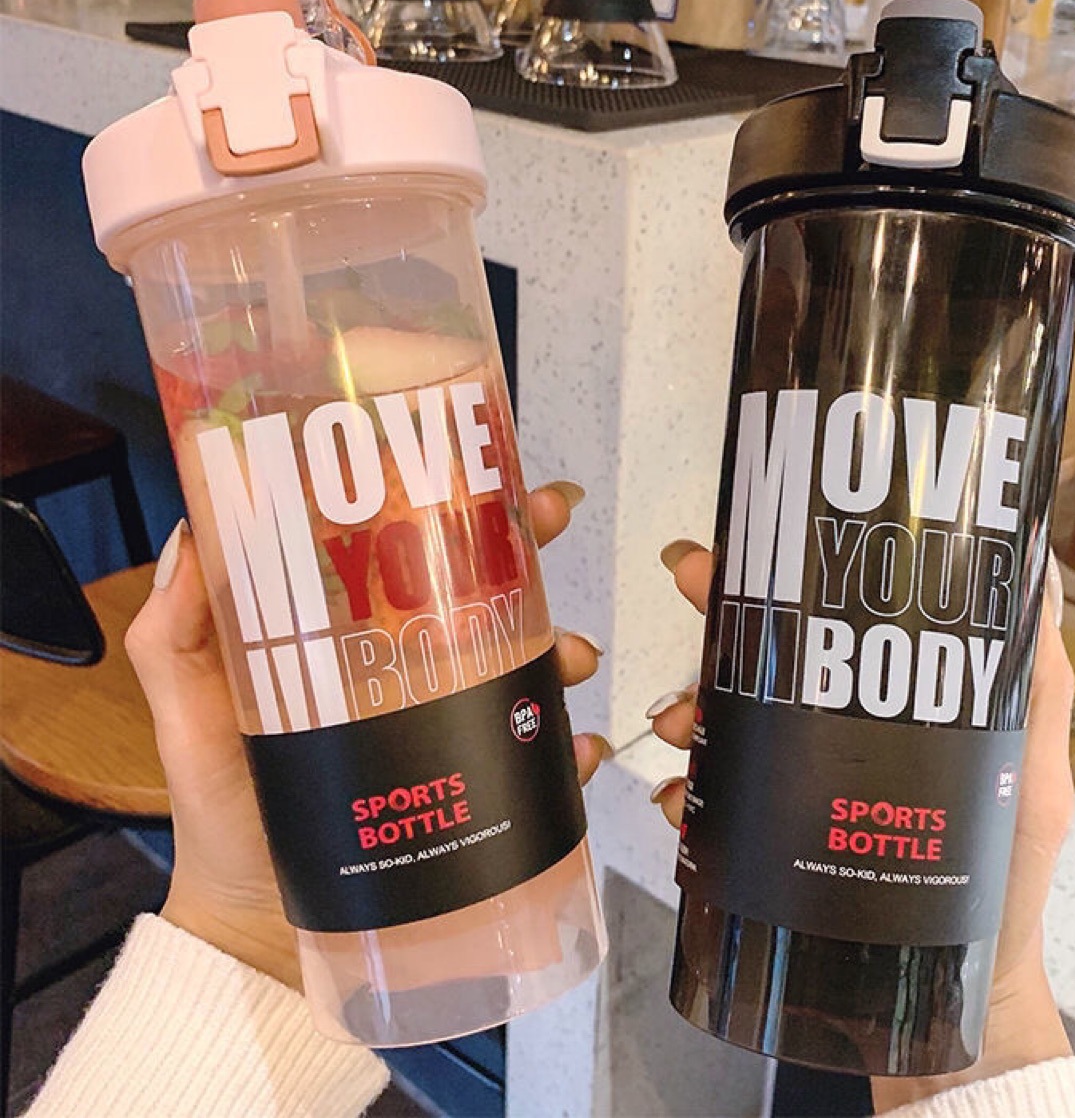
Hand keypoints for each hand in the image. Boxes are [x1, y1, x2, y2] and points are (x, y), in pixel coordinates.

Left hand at [125, 484, 610, 991]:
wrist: (258, 927)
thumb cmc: (223, 809)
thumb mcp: (189, 714)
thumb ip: (176, 634)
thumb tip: (192, 532)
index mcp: (355, 638)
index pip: (407, 554)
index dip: (448, 504)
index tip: (484, 469)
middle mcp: (413, 672)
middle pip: (483, 596)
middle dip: (529, 549)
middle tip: (553, 521)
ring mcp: (451, 732)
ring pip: (525, 669)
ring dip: (559, 651)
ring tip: (567, 662)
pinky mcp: (477, 795)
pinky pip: (537, 763)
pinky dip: (568, 752)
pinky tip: (576, 751)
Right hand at [651, 543, 1074, 1106]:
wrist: (957, 1009)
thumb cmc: (1005, 890)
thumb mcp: (1033, 780)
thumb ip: (1033, 686)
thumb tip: (1038, 568)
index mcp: (885, 712)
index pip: (828, 625)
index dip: (780, 575)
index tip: (744, 542)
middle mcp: (832, 743)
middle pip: (764, 660)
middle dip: (717, 614)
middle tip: (686, 582)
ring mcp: (794, 795)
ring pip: (725, 726)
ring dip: (693, 708)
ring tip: (682, 721)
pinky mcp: (764, 850)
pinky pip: (713, 807)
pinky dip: (688, 794)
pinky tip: (681, 797)